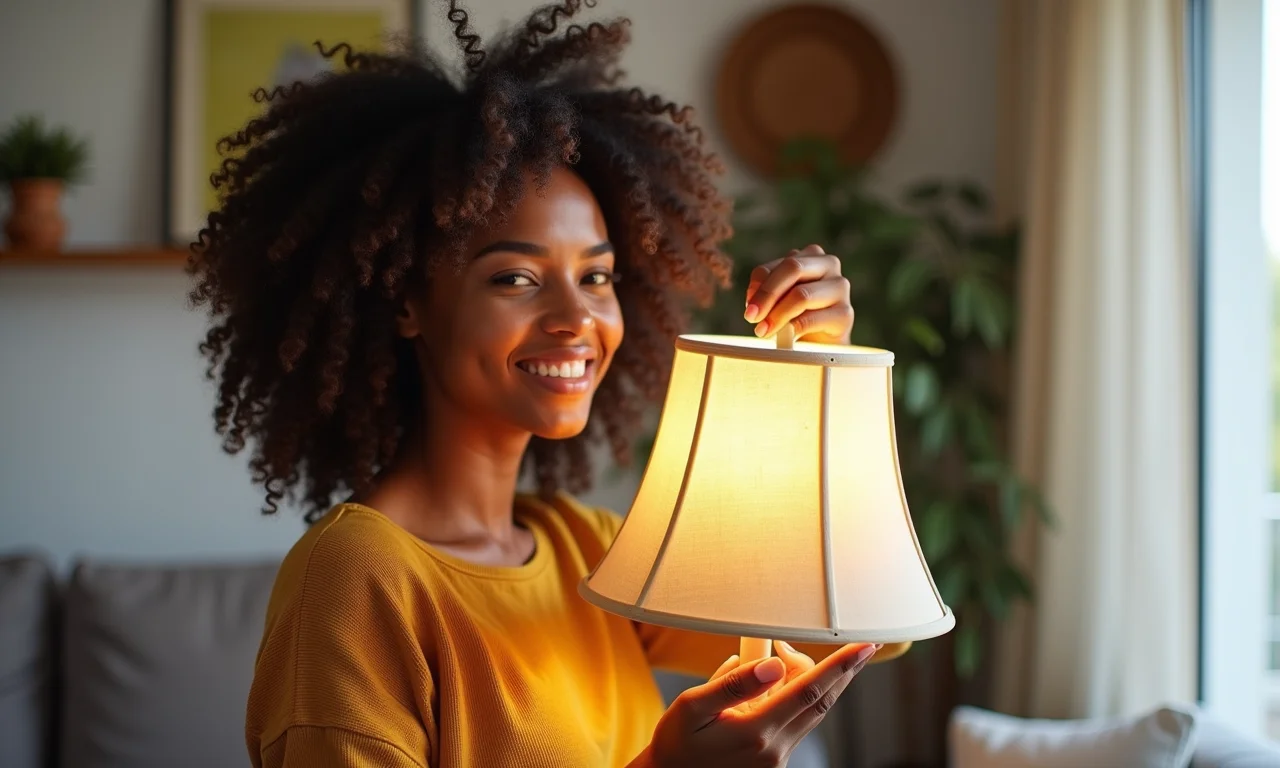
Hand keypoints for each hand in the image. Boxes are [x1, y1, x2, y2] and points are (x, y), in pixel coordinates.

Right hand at [638, 642, 878, 767]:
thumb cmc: (676, 744)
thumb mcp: (691, 706)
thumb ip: (732, 684)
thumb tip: (772, 664)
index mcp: (755, 732)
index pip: (808, 691)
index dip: (839, 665)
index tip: (863, 647)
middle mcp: (774, 748)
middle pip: (820, 700)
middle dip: (838, 669)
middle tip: (842, 643)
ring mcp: (777, 757)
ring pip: (812, 710)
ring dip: (814, 680)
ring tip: (785, 656)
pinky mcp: (775, 760)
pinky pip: (798, 720)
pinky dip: (795, 696)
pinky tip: (769, 686)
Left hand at [744, 245, 852, 344]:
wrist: (823, 342)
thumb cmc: (797, 314)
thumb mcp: (778, 297)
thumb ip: (764, 289)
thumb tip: (754, 299)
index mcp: (811, 255)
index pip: (780, 264)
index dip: (760, 286)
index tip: (749, 310)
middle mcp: (829, 264)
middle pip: (792, 268)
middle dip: (768, 295)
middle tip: (752, 318)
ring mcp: (840, 287)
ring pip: (802, 294)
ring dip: (777, 315)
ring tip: (764, 331)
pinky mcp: (845, 313)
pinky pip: (812, 319)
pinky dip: (794, 330)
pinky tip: (786, 339)